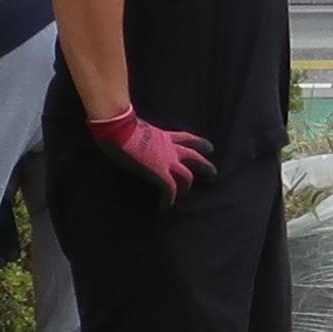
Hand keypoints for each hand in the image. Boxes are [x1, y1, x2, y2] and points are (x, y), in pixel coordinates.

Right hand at [96, 107, 215, 199]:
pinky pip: (169, 190)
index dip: (198, 143)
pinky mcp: (160, 173)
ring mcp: (167, 161)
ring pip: (186, 176)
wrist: (119, 127)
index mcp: (163, 136)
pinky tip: (164, 207)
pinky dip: (168, 199)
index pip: (185, 138)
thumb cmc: (120, 124)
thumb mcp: (137, 128)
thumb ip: (140, 134)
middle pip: (194, 156)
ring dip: (186, 187)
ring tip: (184, 194)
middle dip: (205, 165)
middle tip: (213, 173)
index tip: (209, 148)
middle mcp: (169, 148)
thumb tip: (131, 137)